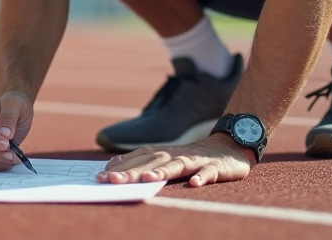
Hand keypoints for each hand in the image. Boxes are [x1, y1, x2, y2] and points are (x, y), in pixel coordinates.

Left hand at [97, 135, 254, 187]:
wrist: (231, 146)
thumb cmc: (194, 156)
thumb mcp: (168, 157)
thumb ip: (144, 160)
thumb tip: (115, 163)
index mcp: (164, 153)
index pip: (139, 159)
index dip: (121, 167)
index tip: (100, 176)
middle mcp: (177, 154)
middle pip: (153, 162)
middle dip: (133, 171)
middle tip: (113, 180)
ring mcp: (197, 160)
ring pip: (178, 165)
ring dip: (163, 171)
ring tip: (148, 179)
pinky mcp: (216, 167)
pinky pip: (209, 173)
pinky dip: (202, 178)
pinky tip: (194, 185)